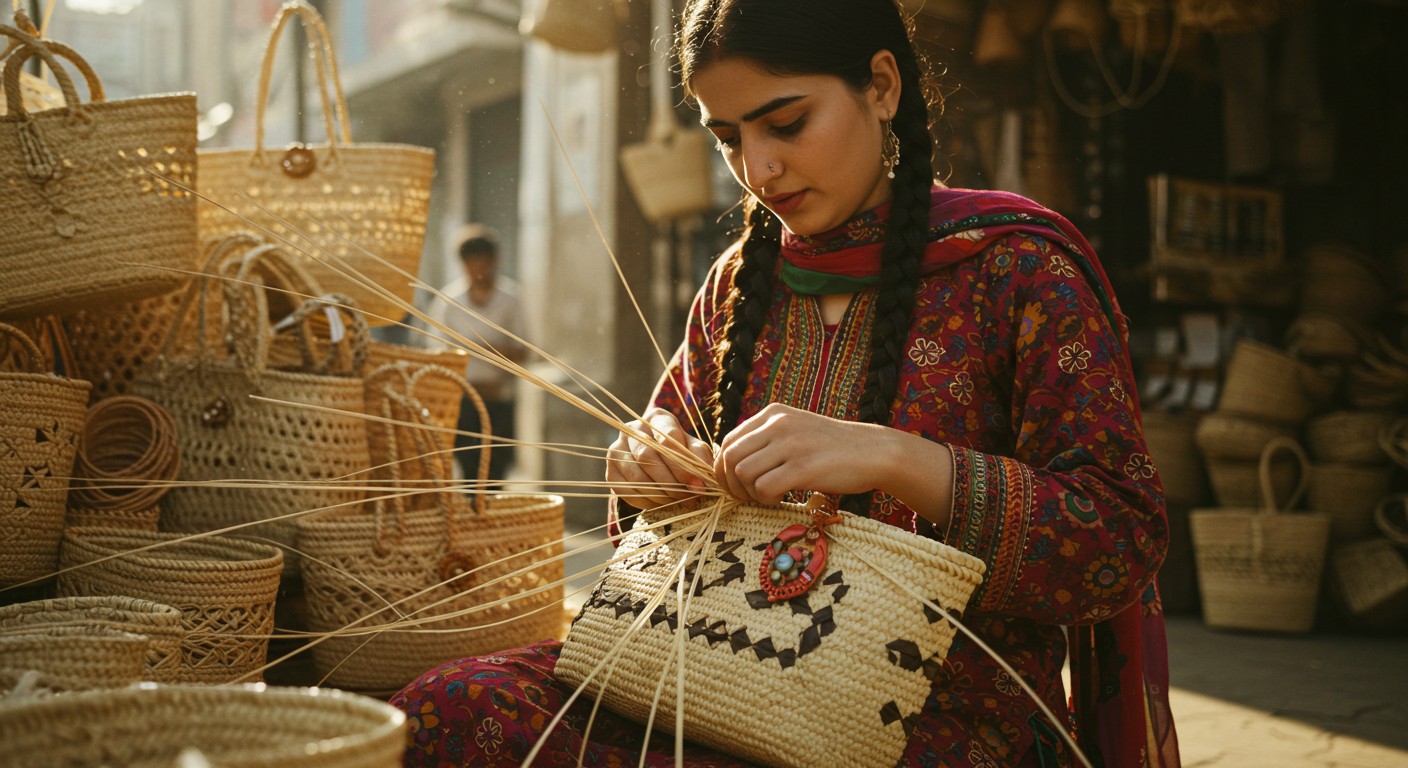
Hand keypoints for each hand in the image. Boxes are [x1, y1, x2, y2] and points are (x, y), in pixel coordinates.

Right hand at [605, 407, 714, 509]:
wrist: (658, 460)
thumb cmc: (681, 452)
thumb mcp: (695, 450)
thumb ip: (700, 461)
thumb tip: (699, 485)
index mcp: (657, 418)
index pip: (667, 439)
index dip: (682, 465)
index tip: (696, 485)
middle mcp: (633, 429)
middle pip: (647, 456)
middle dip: (670, 482)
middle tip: (686, 498)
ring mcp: (617, 449)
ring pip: (635, 475)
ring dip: (658, 493)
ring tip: (675, 501)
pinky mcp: (610, 470)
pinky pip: (624, 490)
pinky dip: (644, 501)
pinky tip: (659, 503)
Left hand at [712, 403, 891, 504]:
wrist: (874, 452)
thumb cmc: (833, 448)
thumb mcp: (796, 430)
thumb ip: (767, 439)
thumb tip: (732, 463)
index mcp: (773, 413)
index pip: (728, 441)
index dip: (724, 468)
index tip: (737, 485)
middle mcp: (778, 424)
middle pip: (730, 457)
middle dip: (732, 484)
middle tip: (748, 497)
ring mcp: (791, 444)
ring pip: (743, 473)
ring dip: (750, 493)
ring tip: (769, 496)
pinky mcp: (803, 467)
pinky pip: (764, 488)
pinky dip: (767, 499)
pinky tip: (783, 498)